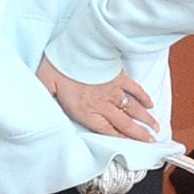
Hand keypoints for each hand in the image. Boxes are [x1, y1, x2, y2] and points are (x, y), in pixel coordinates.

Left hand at [38, 56, 161, 140]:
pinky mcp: (119, 76)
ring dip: (145, 119)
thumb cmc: (58, 65)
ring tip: (156, 128)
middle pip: (124, 123)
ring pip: (132, 109)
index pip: (105, 130)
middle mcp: (101, 104)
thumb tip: (38, 110)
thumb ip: (44, 99)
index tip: (133, 148)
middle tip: (151, 143)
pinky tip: (150, 104)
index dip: (121, 140)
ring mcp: (112, 90)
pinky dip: (144, 97)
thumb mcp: (44, 85)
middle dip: (139, 135)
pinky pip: (135, 89)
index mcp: (84, 110)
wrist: (77, 45)